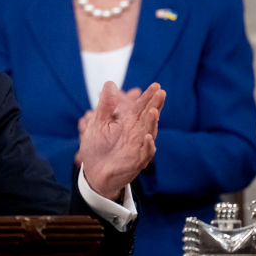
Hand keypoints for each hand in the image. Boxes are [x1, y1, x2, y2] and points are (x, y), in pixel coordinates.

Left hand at [78, 81, 163, 200]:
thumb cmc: (97, 146)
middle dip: (155, 105)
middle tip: (161, 92)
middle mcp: (136, 132)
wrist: (94, 172)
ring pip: (149, 132)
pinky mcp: (136, 161)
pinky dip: (148, 145)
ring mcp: (138, 146)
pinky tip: (148, 137)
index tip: (156, 85)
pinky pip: (145, 153)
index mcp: (128, 122)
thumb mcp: (98, 122)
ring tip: (153, 111)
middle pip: (148, 116)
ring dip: (152, 123)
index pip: (141, 106)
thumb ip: (105, 104)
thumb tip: (110, 83)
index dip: (148, 96)